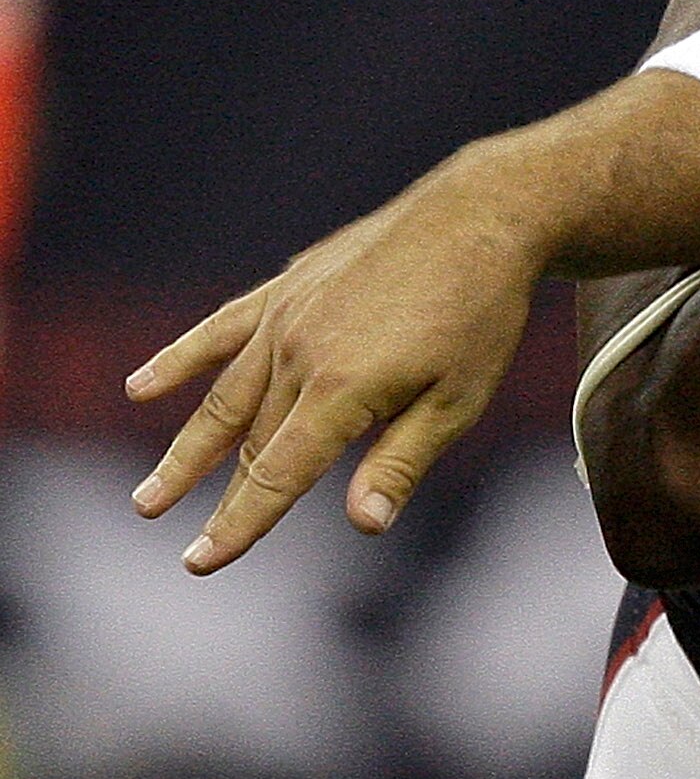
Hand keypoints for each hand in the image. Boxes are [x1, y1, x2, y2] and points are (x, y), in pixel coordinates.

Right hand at [125, 152, 551, 572]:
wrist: (480, 216)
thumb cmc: (479, 315)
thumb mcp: (458, 399)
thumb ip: (401, 462)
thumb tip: (364, 526)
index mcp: (341, 388)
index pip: (278, 474)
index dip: (240, 524)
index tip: (200, 562)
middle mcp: (299, 352)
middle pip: (252, 444)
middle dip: (221, 501)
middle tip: (188, 554)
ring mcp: (287, 315)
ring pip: (226, 396)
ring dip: (187, 450)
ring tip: (148, 499)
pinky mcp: (288, 286)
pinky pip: (221, 329)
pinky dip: (179, 360)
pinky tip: (139, 387)